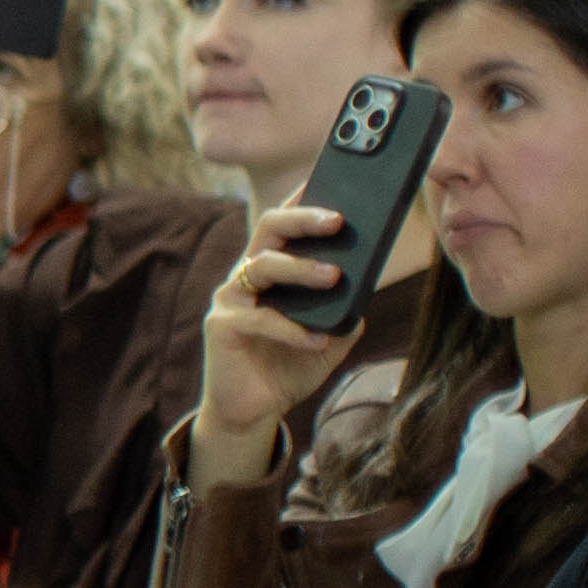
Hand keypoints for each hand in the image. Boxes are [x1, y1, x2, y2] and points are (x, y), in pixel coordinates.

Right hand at [191, 206, 369, 479]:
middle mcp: (248, 276)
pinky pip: (259, 319)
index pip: (285, 224)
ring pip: (263, 266)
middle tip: (338, 220)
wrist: (253, 410)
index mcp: (272, 271)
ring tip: (334, 276)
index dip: (302, 199)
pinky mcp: (223, 327)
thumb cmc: (289, 366)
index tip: (329, 176)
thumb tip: (364, 294)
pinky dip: (292, 329)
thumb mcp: (329, 339)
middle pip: (269, 230)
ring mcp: (232, 299)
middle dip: (303, 219)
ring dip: (301, 268)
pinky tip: (317, 339)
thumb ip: (344, 314)